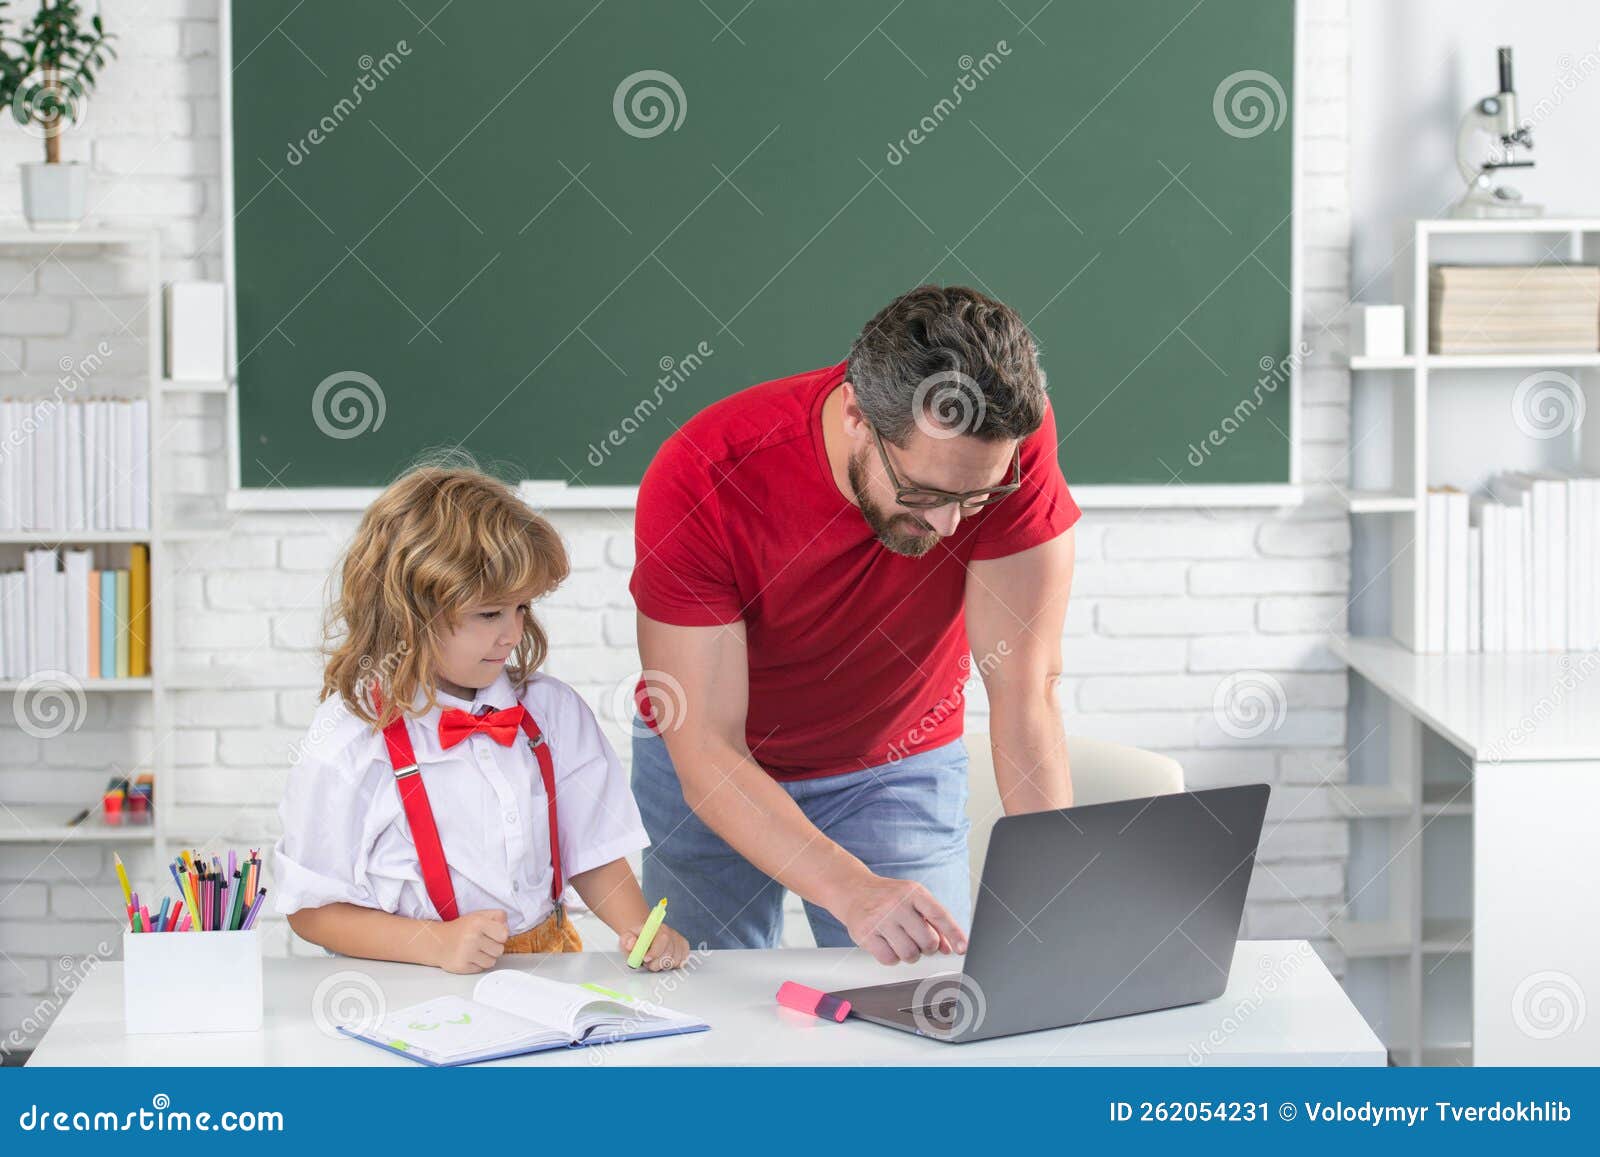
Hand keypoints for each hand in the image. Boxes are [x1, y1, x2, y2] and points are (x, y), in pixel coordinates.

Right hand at [436, 909, 507, 973]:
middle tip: (482, 942)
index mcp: (478, 922)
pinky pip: (481, 969)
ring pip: (492, 962)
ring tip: (476, 950)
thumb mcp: (479, 915)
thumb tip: (507, 927)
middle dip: (493, 947)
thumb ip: (498, 916)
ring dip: (486, 957)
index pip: (504, 934)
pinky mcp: (462, 966)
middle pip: (500, 950)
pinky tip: (469, 957)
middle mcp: (472, 938)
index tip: (493, 934)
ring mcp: (466, 953)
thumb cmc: (461, 929)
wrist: (438, 942)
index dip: (500, 935)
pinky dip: (478, 964)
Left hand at [619, 922, 690, 970]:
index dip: (655, 952)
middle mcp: (670, 932)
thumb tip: (631, 943)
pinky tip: (663, 962)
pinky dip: (672, 965)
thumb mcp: (627, 938)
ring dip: (663, 965)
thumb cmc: (636, 939)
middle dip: (656, 963)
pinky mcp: (683, 947)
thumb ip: (627, 940)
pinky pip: (682, 961)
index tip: (645, 959)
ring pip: (675, 960)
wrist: (644, 937)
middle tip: (647, 962)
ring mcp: (678, 940)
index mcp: (656, 928)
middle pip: (669, 952)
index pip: (662, 938)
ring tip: (654, 961)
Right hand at [837, 874, 966, 964]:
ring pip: (909, 954)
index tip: (962, 949)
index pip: (940, 915)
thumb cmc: (889, 897)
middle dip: (927, 947)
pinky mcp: (865, 934)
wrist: (854, 891)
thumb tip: (949, 947)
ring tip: (903, 942)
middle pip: (927, 941)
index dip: (954, 934)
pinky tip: (888, 945)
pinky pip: (889, 960)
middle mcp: (897, 903)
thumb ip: (934, 922)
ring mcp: (880, 918)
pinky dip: (892, 958)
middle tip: (919, 941)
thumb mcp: (914, 900)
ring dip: (910, 954)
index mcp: (913, 892)